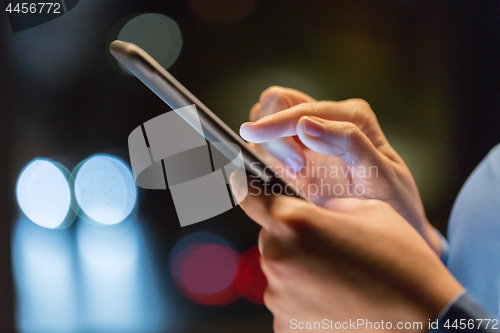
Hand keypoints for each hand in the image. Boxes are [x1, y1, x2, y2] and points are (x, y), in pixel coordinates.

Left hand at [231, 173, 462, 332]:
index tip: (243, 180)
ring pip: (279, 266)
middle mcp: (277, 257)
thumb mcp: (368, 209)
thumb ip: (325, 202)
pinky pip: (286, 296)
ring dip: (297, 264)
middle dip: (290, 233)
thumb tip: (306, 202)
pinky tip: (333, 294)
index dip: (247, 185)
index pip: (249, 193)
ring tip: (336, 273)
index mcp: (294, 221)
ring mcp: (278, 294)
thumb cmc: (400, 259)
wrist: (423, 317)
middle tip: (326, 242)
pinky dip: (302, 293)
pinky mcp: (284, 322)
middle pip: (271, 234)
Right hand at [240, 86, 441, 254]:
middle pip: (276, 103)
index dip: (277, 125)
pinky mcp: (296, 163)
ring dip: (268, 150)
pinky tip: (287, 185)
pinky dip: (263, 165)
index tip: (263, 142)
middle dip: (272, 131)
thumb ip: (349, 142)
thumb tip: (305, 124)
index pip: (297, 106)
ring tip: (296, 177)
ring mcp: (309, 142)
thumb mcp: (381, 172)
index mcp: (351, 116)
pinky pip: (265, 154)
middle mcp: (327, 122)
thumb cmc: (394, 203)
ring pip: (266, 127)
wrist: (394, 231)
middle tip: (294, 167)